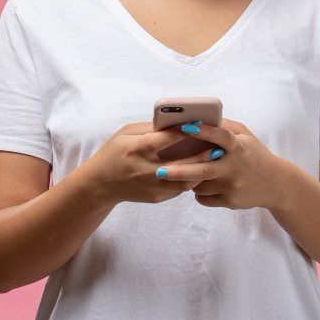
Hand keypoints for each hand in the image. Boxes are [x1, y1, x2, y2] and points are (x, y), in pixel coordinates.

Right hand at [82, 121, 202, 205]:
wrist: (101, 184)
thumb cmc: (114, 152)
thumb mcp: (125, 133)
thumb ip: (148, 128)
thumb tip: (174, 122)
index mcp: (133, 150)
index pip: (159, 141)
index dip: (179, 133)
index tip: (197, 124)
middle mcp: (143, 171)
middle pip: (178, 165)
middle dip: (200, 156)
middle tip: (218, 146)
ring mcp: (151, 187)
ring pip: (184, 181)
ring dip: (201, 170)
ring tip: (214, 157)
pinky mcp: (157, 197)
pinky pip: (180, 188)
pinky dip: (192, 177)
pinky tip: (202, 168)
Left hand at [156, 118, 288, 210]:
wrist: (276, 185)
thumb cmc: (254, 154)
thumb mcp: (245, 136)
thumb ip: (224, 127)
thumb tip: (199, 118)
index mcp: (239, 147)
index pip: (221, 136)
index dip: (204, 131)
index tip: (185, 126)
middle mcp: (235, 167)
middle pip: (204, 169)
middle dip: (179, 170)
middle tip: (158, 170)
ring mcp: (232, 186)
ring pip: (199, 185)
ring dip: (188, 179)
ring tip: (183, 171)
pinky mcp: (229, 201)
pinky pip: (203, 198)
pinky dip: (197, 191)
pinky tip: (202, 184)